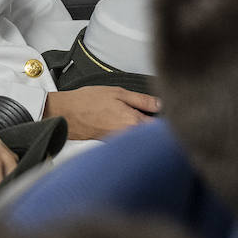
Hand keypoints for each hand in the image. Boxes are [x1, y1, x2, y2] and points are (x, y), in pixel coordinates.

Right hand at [43, 86, 160, 139]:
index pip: (160, 128)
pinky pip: (128, 141)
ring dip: (145, 133)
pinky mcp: (111, 144)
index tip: (171, 114)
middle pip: (152, 137)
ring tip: (143, 119)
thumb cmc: (87, 101)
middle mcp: (128, 136)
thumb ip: (141, 100)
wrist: (65, 114)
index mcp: (133, 122)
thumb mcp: (117, 92)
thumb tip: (161, 104)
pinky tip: (127, 125)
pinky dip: (132, 135)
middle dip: (158, 128)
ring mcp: (120, 142)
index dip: (168, 121)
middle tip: (159, 115)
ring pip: (140, 140)